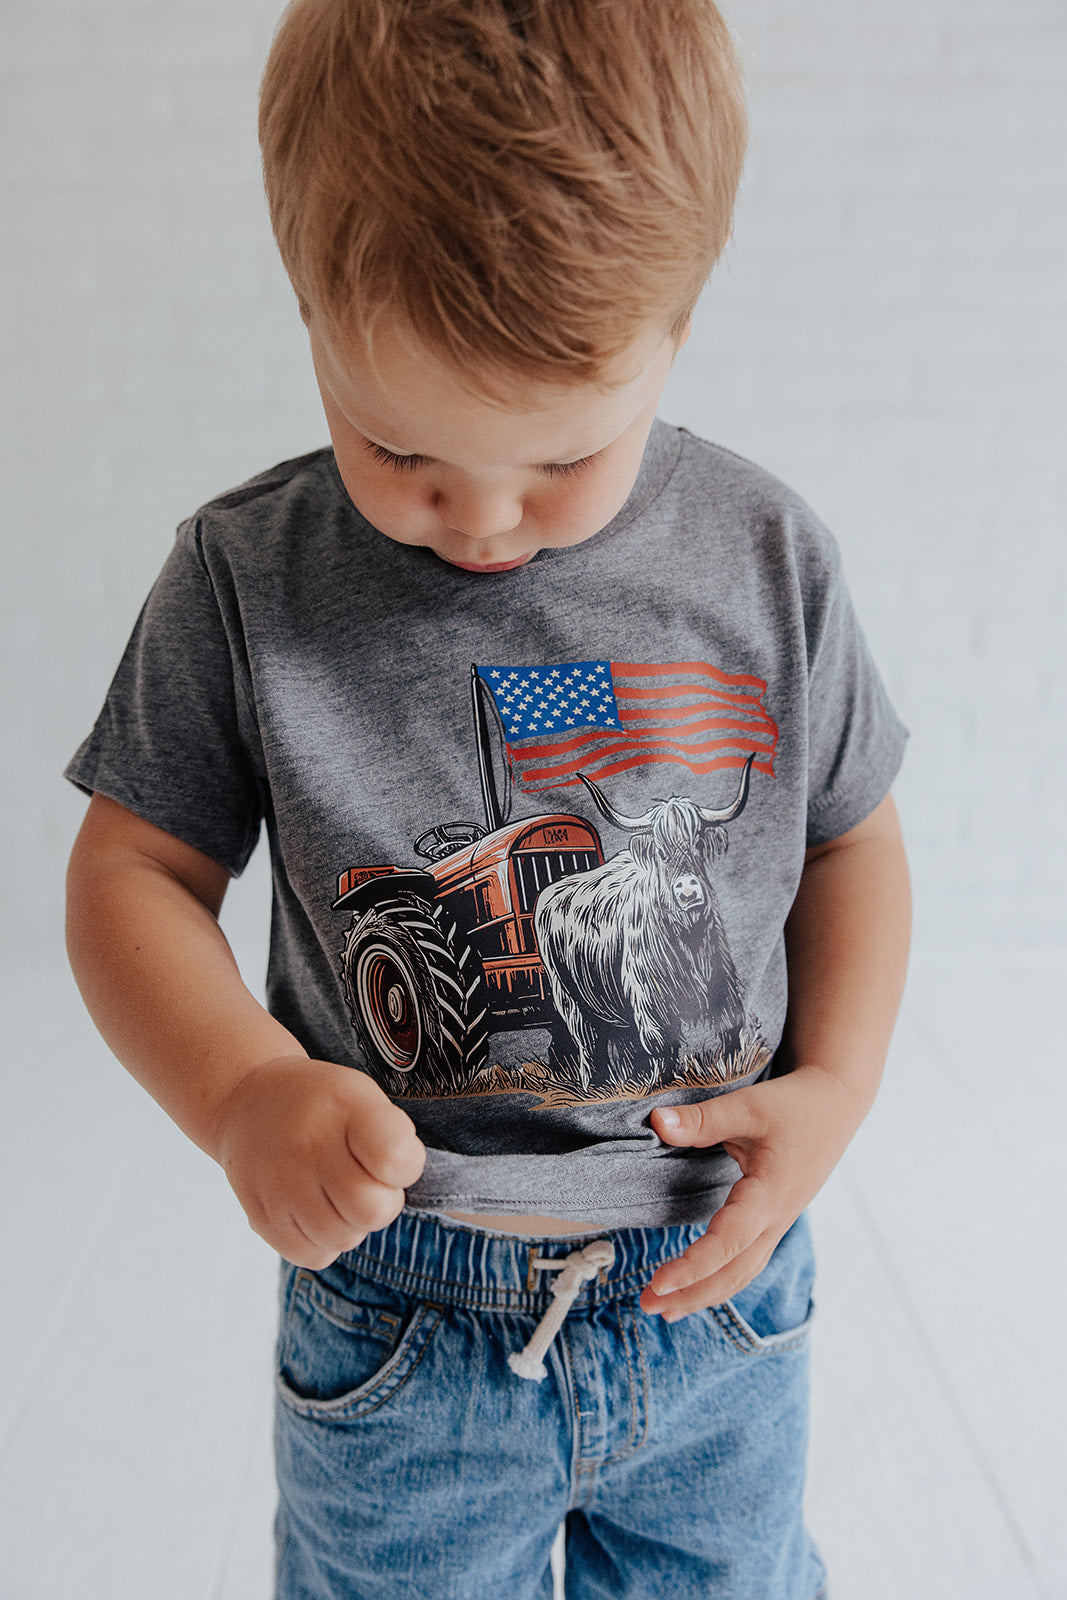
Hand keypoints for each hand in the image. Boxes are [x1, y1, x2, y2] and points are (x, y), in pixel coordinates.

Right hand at [210, 1055, 425, 1267]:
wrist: (250, 1102)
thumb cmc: (322, 1105)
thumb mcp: (363, 1095)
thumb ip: (393, 1138)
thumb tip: (398, 1188)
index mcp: (345, 1109)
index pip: (394, 1159)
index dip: (405, 1167)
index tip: (389, 1157)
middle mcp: (309, 1147)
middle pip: (373, 1211)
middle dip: (382, 1202)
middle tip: (364, 1180)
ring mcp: (281, 1185)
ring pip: (344, 1239)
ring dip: (350, 1224)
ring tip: (336, 1193)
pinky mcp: (262, 1216)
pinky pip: (313, 1256)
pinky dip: (322, 1243)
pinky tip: (315, 1211)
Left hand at [640, 1065, 863, 1320]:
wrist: (836, 1105)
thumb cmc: (794, 1105)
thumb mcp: (748, 1107)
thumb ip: (702, 1120)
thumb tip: (656, 1123)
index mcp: (770, 1195)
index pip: (728, 1242)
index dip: (693, 1266)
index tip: (659, 1282)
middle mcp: (776, 1218)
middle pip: (734, 1272)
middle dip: (692, 1294)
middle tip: (648, 1306)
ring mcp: (778, 1223)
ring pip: (742, 1272)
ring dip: (705, 1293)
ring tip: (666, 1309)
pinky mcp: (775, 1219)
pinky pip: (748, 1261)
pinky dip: (721, 1279)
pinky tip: (697, 1286)